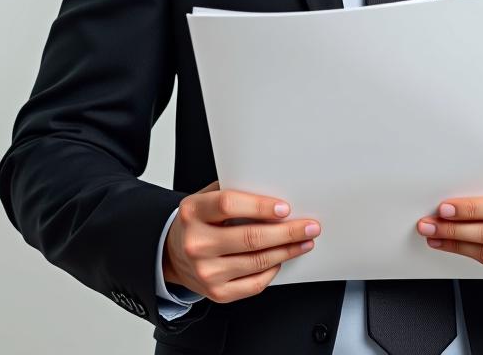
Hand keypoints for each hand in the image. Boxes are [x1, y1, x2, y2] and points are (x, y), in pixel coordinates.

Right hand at [163, 180, 319, 303]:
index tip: (285, 208)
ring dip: (287, 251)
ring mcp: (205, 271)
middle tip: (309, 226)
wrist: (173, 253)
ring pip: (256, 261)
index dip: (260, 206)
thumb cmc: (198, 221)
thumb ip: (234, 192)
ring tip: (304, 242)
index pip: (229, 204)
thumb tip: (274, 189)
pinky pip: (253, 284)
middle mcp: (197, 243)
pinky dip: (272, 270)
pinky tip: (282, 259)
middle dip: (286, 232)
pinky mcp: (216, 292)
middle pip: (250, 237)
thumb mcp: (206, 198)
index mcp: (193, 212)